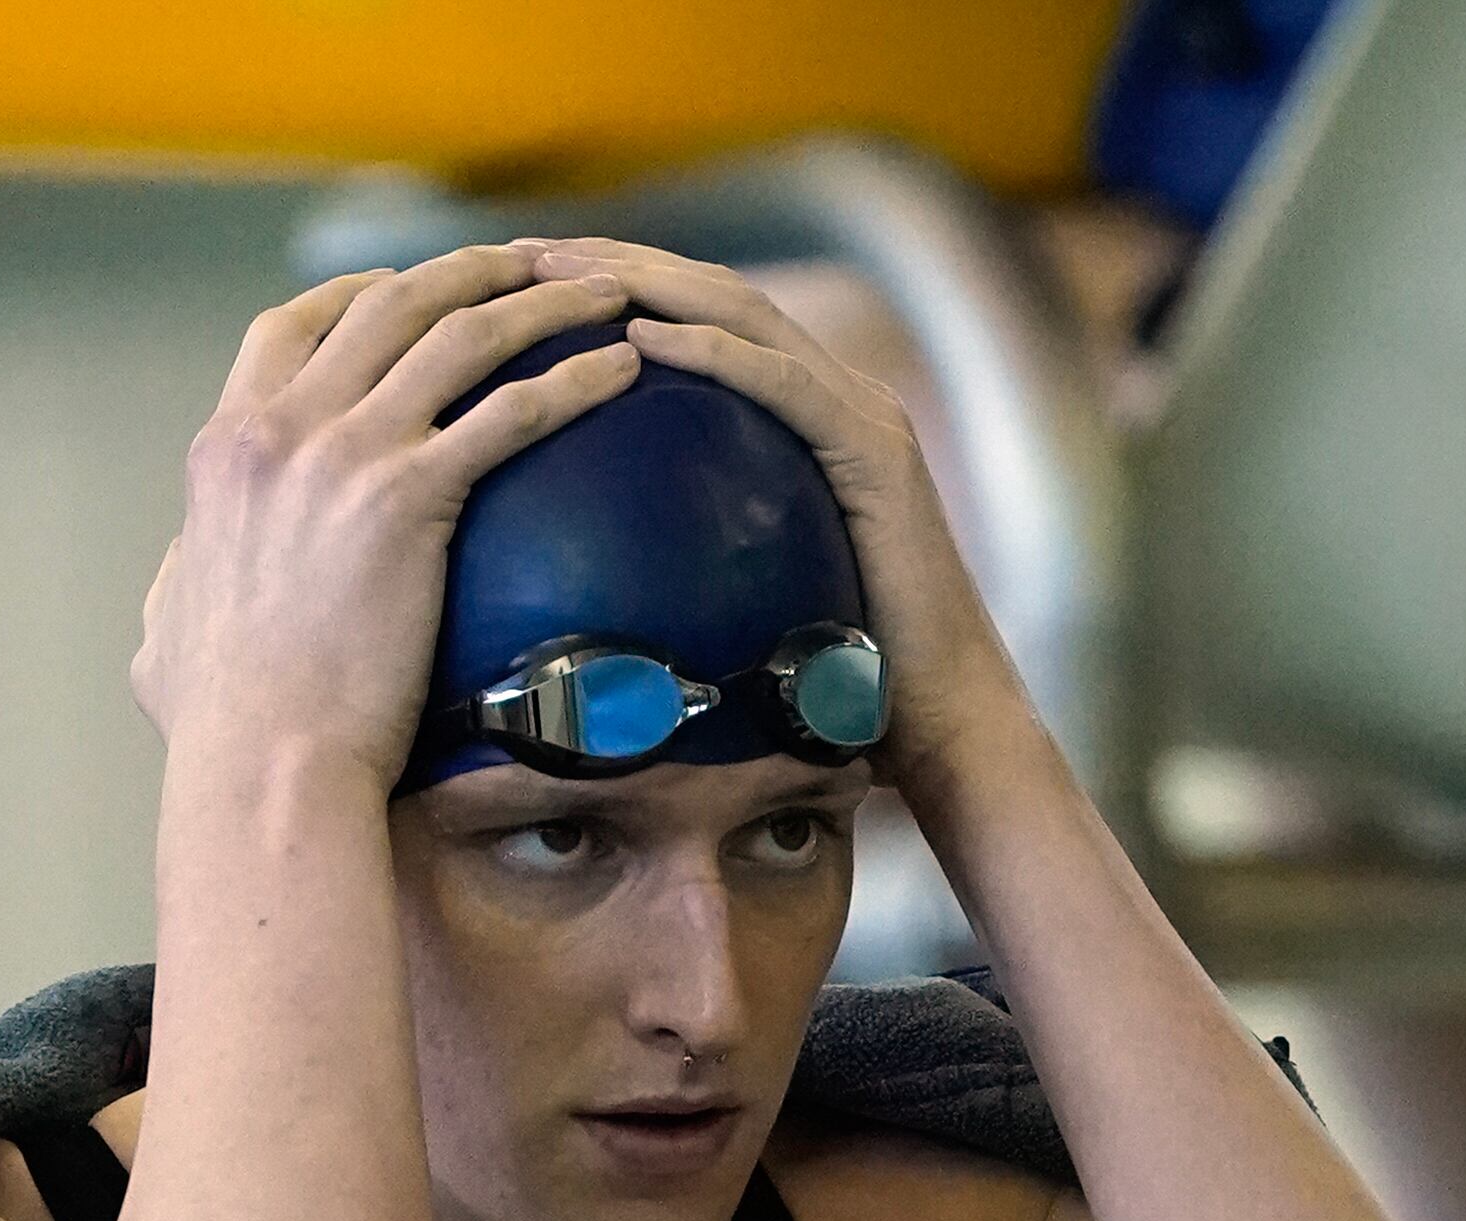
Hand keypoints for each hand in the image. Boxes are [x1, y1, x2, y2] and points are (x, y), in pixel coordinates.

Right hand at [132, 246, 640, 790]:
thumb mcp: (169, 628)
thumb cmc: (222, 722)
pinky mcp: (407, 497)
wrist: (265, 757)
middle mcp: (280, 428)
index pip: (287, 326)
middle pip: (388, 304)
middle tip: (536, 265)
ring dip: (540, 303)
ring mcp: (343, 453)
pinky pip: (509, 412)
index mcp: (225, 446)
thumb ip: (180, 580)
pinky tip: (620, 374)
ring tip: (605, 295)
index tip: (408, 282)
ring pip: (459, 336)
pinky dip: (571, 380)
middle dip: (468, 270)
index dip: (354, 291)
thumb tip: (176, 581)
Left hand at [522, 239, 1039, 786]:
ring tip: (564, 273)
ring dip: (650, 283)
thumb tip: (579, 576)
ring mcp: (863, 415)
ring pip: (745, 314)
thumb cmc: (836, 687)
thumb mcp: (739, 598)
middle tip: (526, 253)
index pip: (702, 321)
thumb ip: (684, 559)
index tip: (528, 280)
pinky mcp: (876, 453)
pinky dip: (714, 351)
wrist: (938, 723)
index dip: (618, 286)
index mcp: (808, 416)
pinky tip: (643, 338)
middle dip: (617, 262)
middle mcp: (839, 395)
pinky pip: (783, 383)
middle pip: (715, 294)